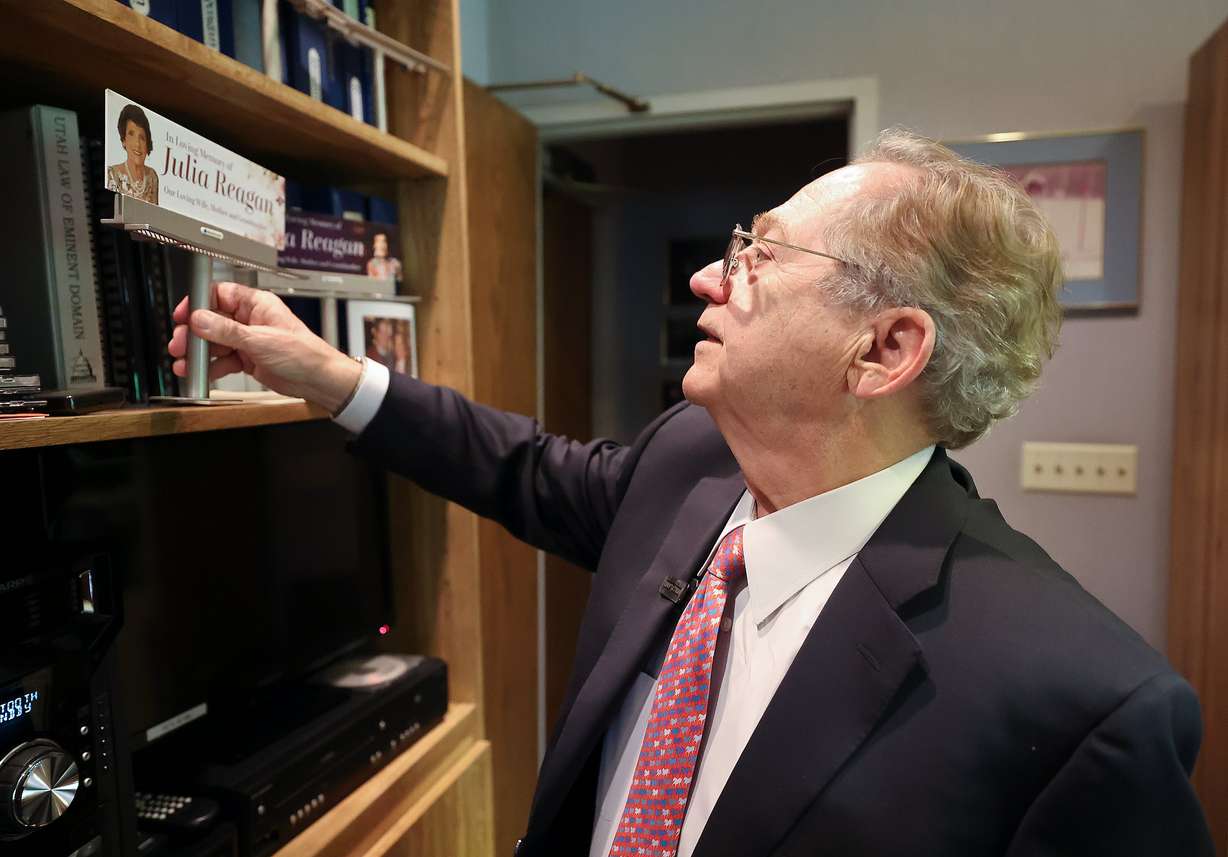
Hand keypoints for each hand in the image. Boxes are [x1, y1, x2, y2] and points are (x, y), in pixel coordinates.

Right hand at [168, 282, 362, 413]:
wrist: (318, 380)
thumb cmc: (303, 353)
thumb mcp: (260, 340)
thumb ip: (227, 331)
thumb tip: (199, 319)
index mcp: (256, 304)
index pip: (220, 295)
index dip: (198, 303)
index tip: (182, 315)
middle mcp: (250, 319)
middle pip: (212, 320)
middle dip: (194, 333)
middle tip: (179, 343)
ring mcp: (248, 339)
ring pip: (216, 342)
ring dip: (200, 352)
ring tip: (185, 361)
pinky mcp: (248, 358)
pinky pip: (224, 359)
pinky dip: (212, 366)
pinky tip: (201, 372)